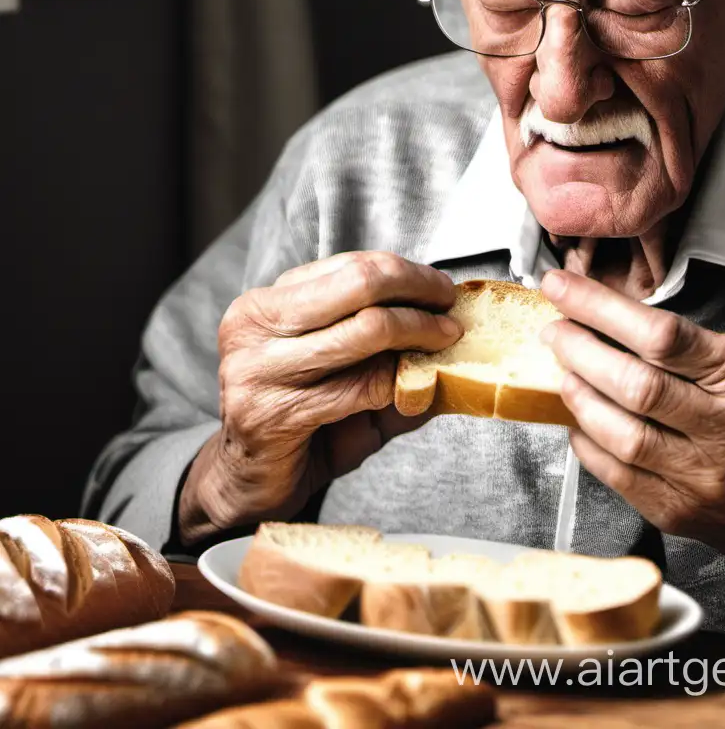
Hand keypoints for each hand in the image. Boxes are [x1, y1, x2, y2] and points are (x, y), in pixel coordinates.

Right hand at [178, 252, 460, 544]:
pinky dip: (400, 382)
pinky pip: (360, 386)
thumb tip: (450, 318)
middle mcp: (256, 325)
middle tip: (450, 311)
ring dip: (420, 333)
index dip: (407, 273)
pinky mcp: (272, 412)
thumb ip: (384, 341)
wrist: (251, 482)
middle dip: (417, 292)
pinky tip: (416, 388)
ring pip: (366, 329)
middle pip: (359, 283)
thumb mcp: (343, 370)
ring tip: (446, 343)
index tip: (442, 289)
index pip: (351, 266)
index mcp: (269, 302)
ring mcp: (258, 367)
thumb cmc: (303, 419)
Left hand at [540, 269, 724, 655]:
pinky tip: (575, 418)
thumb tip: (610, 324)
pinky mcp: (677, 512)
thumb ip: (689, 350)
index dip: (602, 308)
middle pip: (636, 385)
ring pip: (622, 434)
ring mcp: (700, 477)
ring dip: (579, 397)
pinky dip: (587, 442)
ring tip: (561, 370)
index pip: (663, 336)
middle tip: (554, 330)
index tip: (564, 290)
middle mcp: (724, 428)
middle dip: (580, 351)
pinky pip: (616, 475)